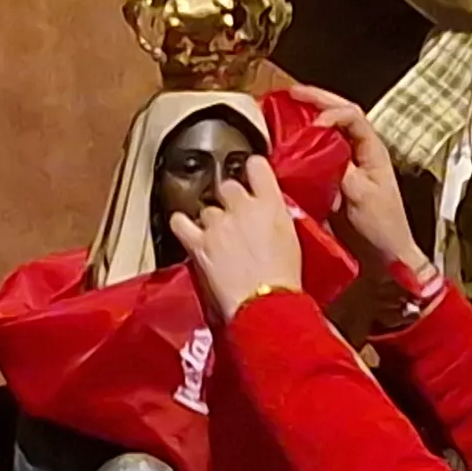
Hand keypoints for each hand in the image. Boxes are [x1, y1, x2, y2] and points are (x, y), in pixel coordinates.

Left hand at [168, 156, 305, 315]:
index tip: (250, 175)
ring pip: (206, 210)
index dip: (251, 169)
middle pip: (226, 186)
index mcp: (271, 203)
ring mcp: (218, 224)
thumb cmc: (284, 280)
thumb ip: (276, 217)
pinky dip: (181, 225)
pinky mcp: (199, 243)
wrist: (266, 305)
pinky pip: (180, 223)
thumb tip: (268, 213)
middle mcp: (242, 206)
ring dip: (210, 221)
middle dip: (229, 200)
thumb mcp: (291, 239)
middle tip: (235, 219)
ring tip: (218, 239)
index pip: (256, 166)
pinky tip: (185, 229)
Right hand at [289, 84, 438, 296]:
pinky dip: (304, 147)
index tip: (312, 123)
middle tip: (291, 93)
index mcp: (373, 151)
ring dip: (309, 118)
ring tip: (287, 111)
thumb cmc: (383, 230)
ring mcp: (348, 167)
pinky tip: (289, 146)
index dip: (330, 112)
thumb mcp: (363, 197)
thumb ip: (342, 172)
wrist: (385, 258)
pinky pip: (319, 156)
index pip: (352, 115)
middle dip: (316, 100)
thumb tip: (319, 154)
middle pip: (340, 114)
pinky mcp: (337, 182)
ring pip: (329, 132)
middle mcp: (361, 153)